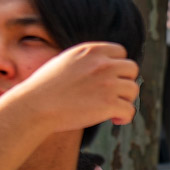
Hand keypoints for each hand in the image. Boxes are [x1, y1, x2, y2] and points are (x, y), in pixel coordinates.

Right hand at [8, 42, 139, 134]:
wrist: (36, 106)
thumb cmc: (46, 87)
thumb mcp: (66, 61)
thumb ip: (88, 60)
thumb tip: (106, 65)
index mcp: (91, 51)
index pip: (121, 52)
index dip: (118, 67)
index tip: (111, 79)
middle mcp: (103, 64)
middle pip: (132, 69)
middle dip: (125, 81)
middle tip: (113, 94)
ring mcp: (108, 83)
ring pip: (133, 90)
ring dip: (125, 100)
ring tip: (112, 108)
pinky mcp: (109, 104)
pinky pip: (130, 110)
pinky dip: (125, 117)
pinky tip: (114, 119)